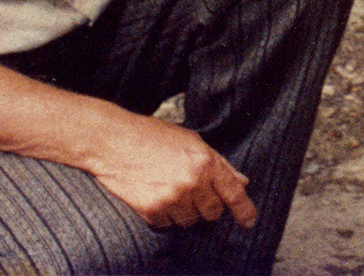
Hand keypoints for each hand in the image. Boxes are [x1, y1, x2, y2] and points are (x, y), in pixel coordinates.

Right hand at [86, 111, 255, 230]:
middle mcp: (192, 182)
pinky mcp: (151, 211)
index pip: (233, 192)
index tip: (248, 221)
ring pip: (190, 221)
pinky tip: (155, 196)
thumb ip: (218, 163)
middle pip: (213, 212)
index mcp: (205, 162)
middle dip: (208, 207)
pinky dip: (164, 216)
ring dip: (184, 212)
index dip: (244, 210)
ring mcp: (171, 198)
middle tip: (194, 193)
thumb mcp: (192, 141)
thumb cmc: (153, 137)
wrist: (114, 142)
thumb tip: (241, 181)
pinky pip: (167, 225)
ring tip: (170, 190)